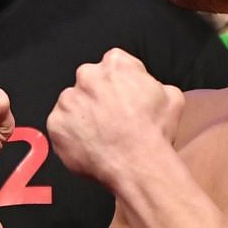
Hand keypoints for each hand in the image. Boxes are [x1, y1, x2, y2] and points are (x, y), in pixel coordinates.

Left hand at [49, 49, 181, 188]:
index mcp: (115, 63)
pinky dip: (71, 136)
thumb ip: (154, 84)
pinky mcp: (55, 123)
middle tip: (111, 121)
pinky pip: (60, 128)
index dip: (119, 85)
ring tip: (100, 137)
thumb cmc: (155, 132)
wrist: (138, 164)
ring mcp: (68, 100)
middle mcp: (87, 75)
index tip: (124, 101)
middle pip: (89, 83)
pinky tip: (89, 146)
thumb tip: (149, 88)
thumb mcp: (172, 97)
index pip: (113, 66)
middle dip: (97, 98)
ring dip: (82, 116)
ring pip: (72, 105)